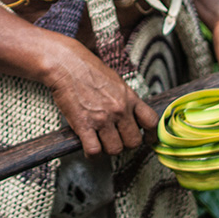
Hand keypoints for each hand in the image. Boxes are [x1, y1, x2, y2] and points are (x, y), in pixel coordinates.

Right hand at [44, 41, 157, 155]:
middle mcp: (120, 110)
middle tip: (116, 139)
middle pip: (134, 142)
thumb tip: (132, 116)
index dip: (151, 135)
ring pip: (115, 150)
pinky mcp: (84, 125)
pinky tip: (88, 145)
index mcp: (130, 98)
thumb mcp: (117, 82)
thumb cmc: (89, 70)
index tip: (147, 139)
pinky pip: (94, 151)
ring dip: (108, 149)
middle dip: (126, 144)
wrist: (67, 64)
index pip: (152, 122)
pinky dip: (92, 153)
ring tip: (101, 141)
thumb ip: (126, 100)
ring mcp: (102, 119)